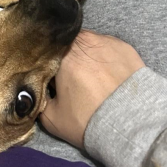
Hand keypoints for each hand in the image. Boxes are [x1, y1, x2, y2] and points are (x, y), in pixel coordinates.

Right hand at [39, 30, 144, 148]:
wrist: (132, 126)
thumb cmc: (88, 120)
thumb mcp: (50, 117)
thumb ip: (36, 98)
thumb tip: (34, 88)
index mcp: (61, 55)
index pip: (43, 49)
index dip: (41, 60)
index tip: (43, 73)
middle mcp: (82, 41)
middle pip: (63, 42)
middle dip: (61, 55)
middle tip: (64, 74)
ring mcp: (104, 41)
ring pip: (83, 42)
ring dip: (81, 54)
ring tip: (85, 73)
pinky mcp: (123, 46)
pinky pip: (103, 45)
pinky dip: (100, 56)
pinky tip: (103, 72)